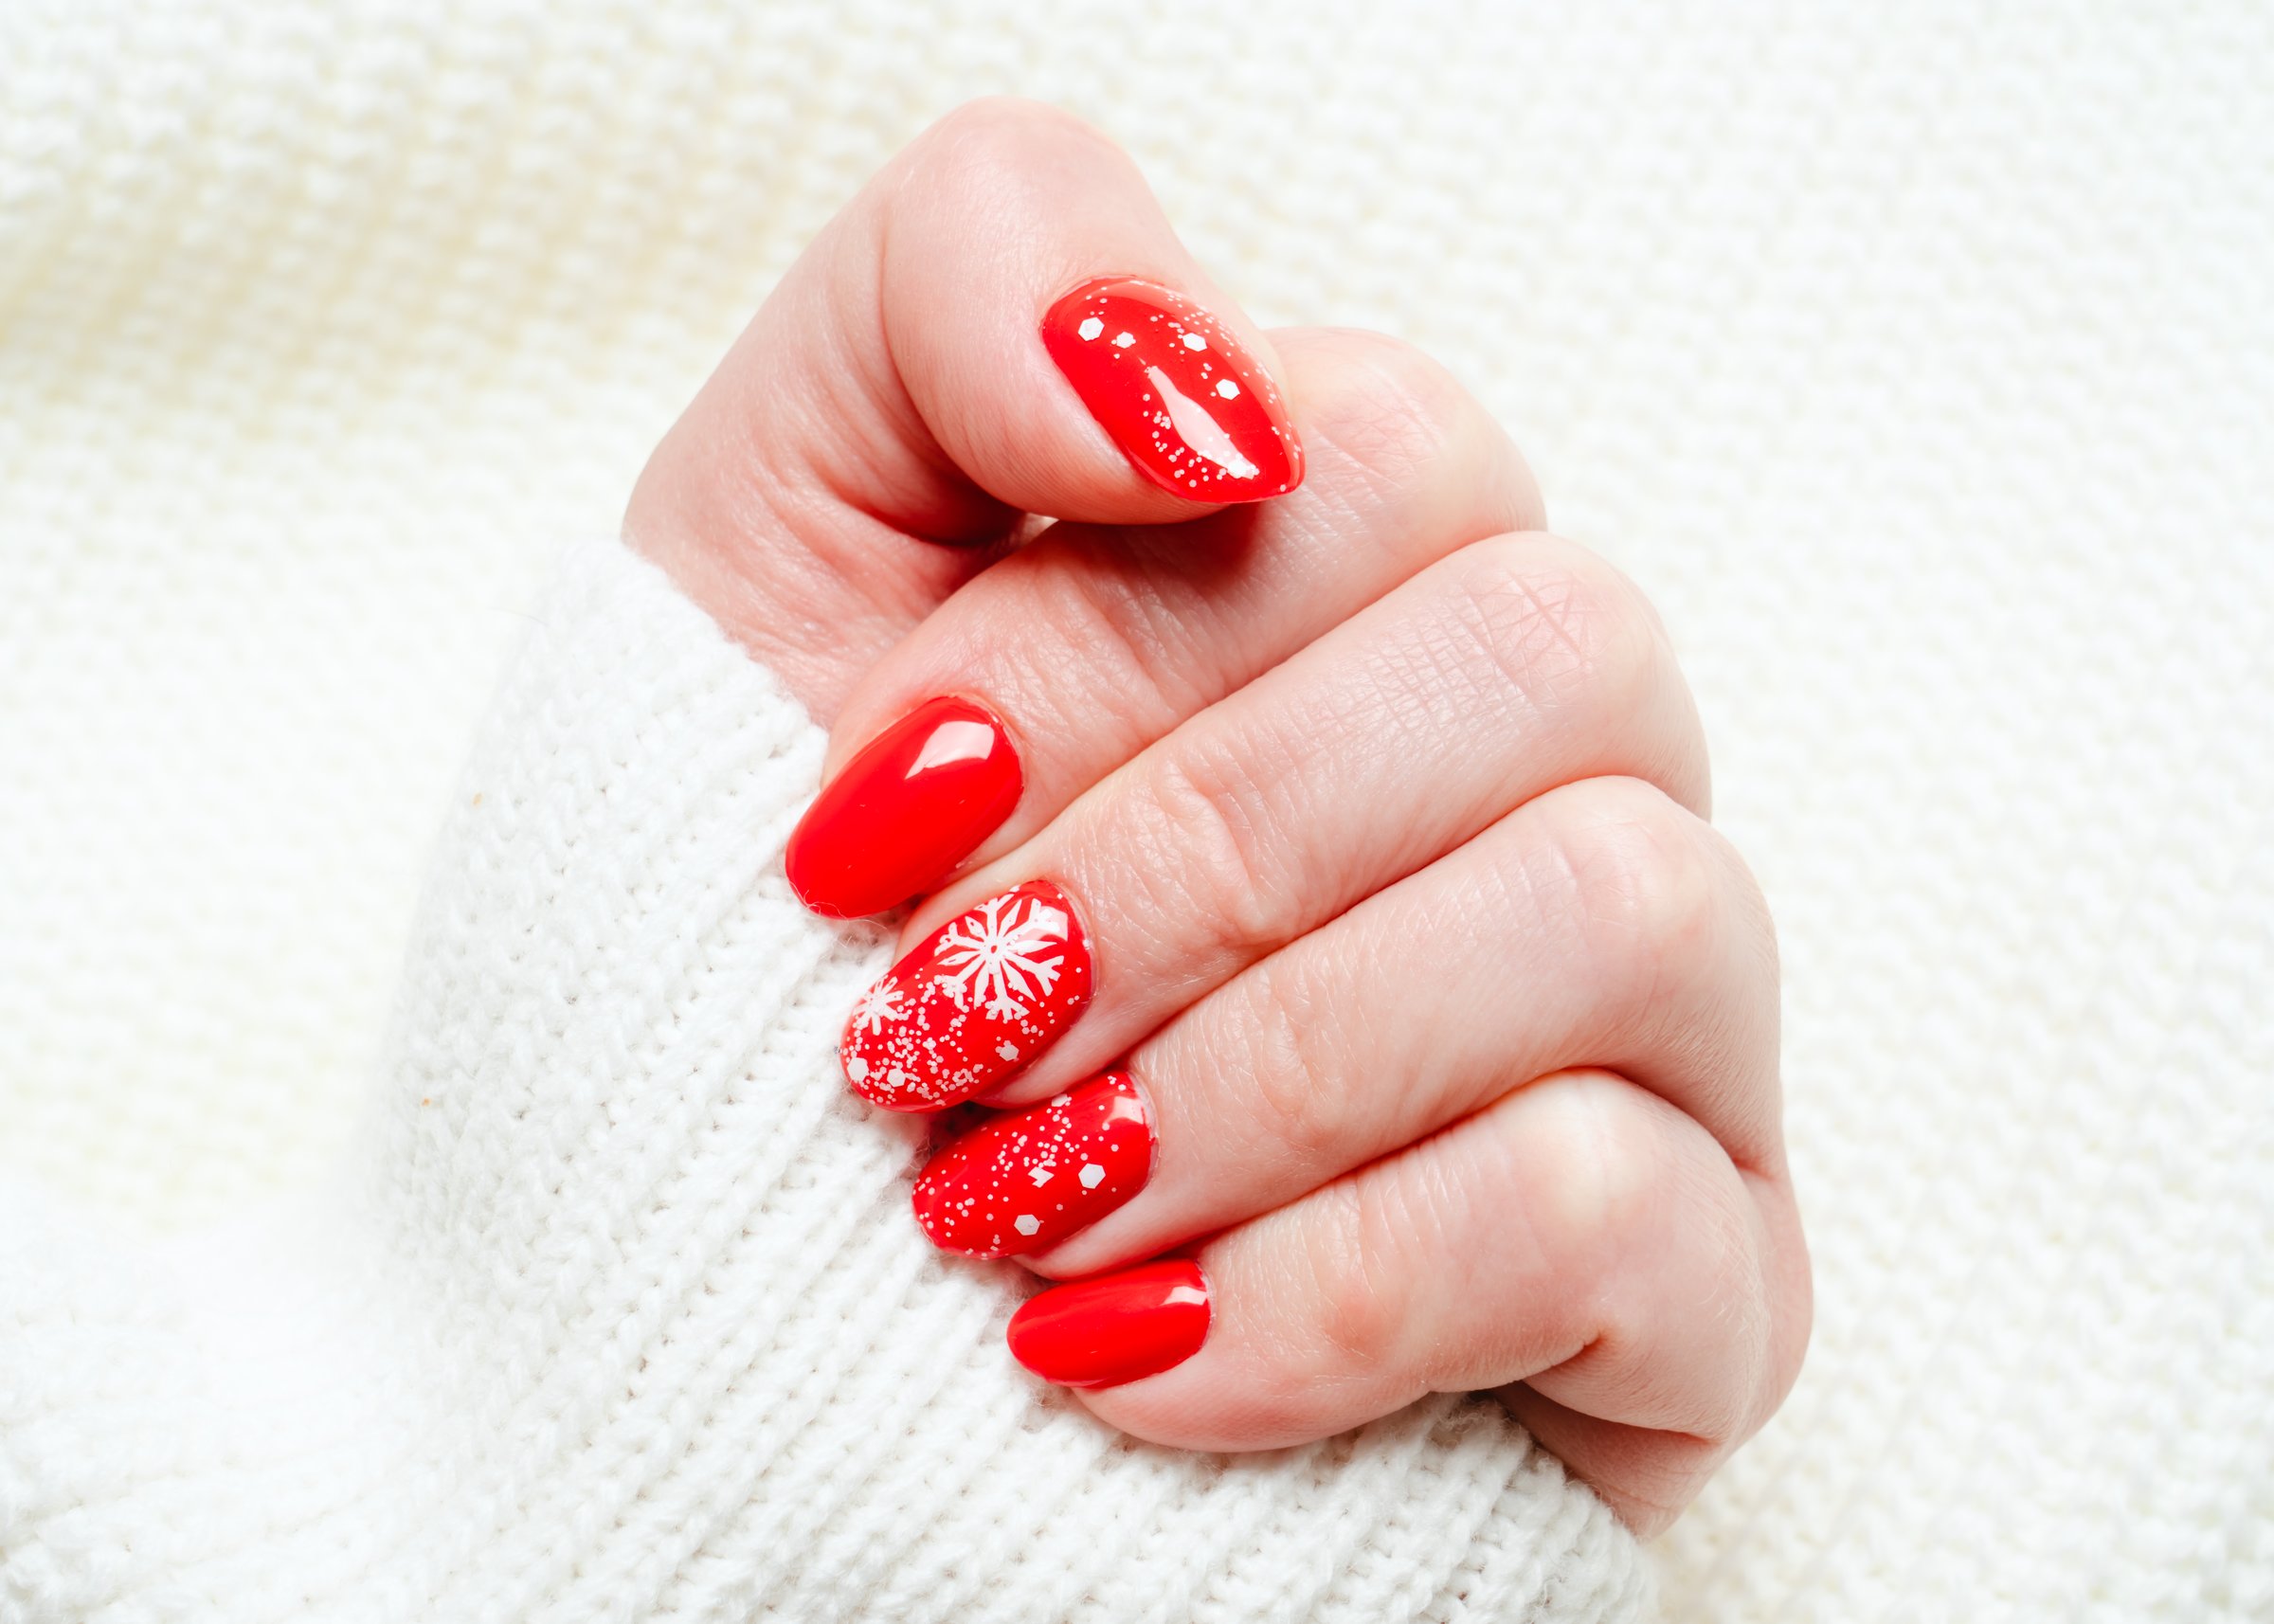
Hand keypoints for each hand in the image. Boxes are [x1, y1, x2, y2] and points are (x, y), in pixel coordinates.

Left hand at [625, 98, 1807, 1533]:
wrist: (734, 1302)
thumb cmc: (763, 920)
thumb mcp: (776, 537)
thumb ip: (967, 291)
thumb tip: (1208, 398)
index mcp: (1376, 574)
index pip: (1386, 460)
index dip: (1097, 647)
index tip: (848, 839)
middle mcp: (1555, 767)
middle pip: (1548, 659)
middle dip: (1185, 865)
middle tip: (928, 1038)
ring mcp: (1662, 1027)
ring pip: (1626, 912)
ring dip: (1255, 1073)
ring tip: (1005, 1204)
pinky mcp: (1695, 1281)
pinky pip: (1630, 1219)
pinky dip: (1334, 1287)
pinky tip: (1128, 1356)